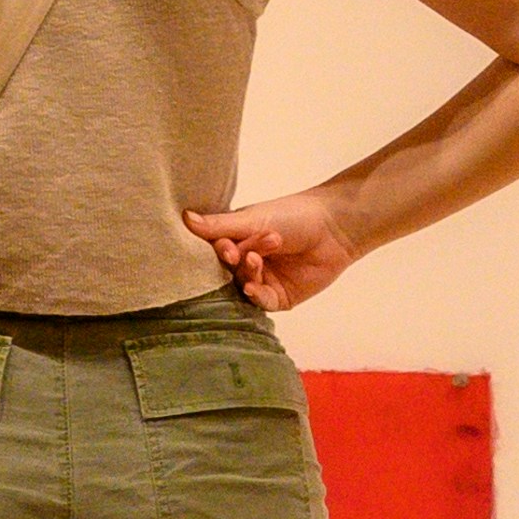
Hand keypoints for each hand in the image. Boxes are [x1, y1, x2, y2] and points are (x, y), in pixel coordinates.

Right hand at [185, 188, 356, 313]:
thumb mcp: (253, 218)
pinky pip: (259, 303)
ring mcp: (261, 281)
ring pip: (241, 286)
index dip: (216, 250)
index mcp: (236, 239)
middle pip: (226, 270)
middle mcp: (245, 261)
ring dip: (247, 274)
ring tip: (256, 258)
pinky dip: (255, 295)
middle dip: (232, 262)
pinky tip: (254, 286)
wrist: (334, 228)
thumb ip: (220, 224)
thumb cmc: (294, 215)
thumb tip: (183, 217)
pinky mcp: (278, 297)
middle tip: (238, 252)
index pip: (214, 250)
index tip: (224, 245)